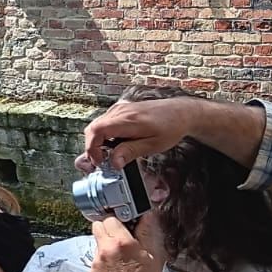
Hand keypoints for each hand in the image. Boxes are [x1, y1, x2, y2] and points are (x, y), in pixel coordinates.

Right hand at [77, 97, 195, 171]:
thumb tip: (114, 162)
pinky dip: (104, 135)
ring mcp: (119, 109)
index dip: (92, 148)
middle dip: (92, 147)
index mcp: (127, 120)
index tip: (99, 162)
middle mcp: (120, 111)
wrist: (180, 112)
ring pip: (97, 125)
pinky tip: (115, 144)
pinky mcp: (121, 109)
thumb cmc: (170, 127)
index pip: (96, 131)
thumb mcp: (152, 145)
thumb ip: (130, 152)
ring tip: (109, 155)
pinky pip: (104, 122)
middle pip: (92, 128)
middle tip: (102, 162)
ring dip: (98, 142)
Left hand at [90, 212, 167, 271]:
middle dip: (108, 229)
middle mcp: (105, 250)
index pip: (111, 218)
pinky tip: (117, 271)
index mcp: (122, 243)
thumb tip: (147, 216)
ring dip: (106, 245)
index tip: (125, 225)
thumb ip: (147, 233)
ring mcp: (96, 262)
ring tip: (122, 258)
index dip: (119, 221)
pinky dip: (104, 261)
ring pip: (97, 243)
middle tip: (121, 238)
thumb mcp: (154, 256)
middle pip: (98, 227)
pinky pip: (96, 260)